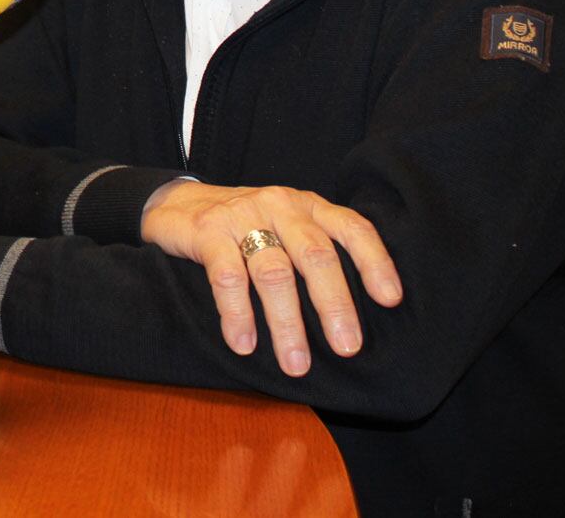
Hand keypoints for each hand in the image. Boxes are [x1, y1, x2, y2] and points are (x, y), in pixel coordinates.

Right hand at [139, 180, 402, 376]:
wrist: (174, 201)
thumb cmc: (243, 226)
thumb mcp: (285, 226)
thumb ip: (314, 250)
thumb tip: (351, 314)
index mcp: (307, 206)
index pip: (351, 227)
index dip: (374, 262)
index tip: (390, 300)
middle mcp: (280, 206)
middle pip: (315, 254)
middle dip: (334, 304)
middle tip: (347, 347)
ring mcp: (242, 217)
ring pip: (273, 271)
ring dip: (286, 322)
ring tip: (295, 363)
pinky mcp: (207, 231)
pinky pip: (227, 276)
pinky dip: (237, 314)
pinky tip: (243, 343)